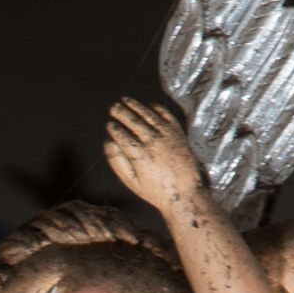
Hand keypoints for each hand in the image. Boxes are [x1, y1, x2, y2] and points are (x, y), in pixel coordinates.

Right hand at [102, 96, 201, 215]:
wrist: (185, 192)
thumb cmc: (156, 191)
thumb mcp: (132, 183)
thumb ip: (118, 163)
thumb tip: (108, 144)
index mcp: (140, 156)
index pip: (123, 136)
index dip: (114, 128)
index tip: (109, 125)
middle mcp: (153, 142)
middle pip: (134, 122)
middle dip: (122, 113)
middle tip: (114, 107)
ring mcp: (167, 135)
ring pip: (148, 115)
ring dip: (136, 106)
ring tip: (126, 100)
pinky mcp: (178, 132)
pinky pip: (165, 115)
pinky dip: (156, 108)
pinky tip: (149, 105)